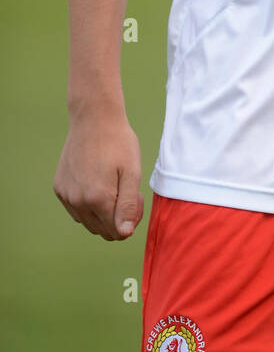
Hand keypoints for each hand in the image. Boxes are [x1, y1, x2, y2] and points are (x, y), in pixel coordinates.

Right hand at [53, 107, 143, 240]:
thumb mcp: (132, 172)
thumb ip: (128, 206)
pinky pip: (75, 209)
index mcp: (97, 199)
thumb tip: (124, 233)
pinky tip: (96, 182)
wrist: (94, 118)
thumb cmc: (118, 143)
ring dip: (101, 213)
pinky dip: (87, 204)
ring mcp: (65, 195)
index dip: (131, 220)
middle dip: (117, 219)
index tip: (135, 198)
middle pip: (101, 230)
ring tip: (112, 186)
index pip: (117, 232)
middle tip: (126, 192)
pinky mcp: (59, 188)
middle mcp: (77, 201)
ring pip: (87, 222)